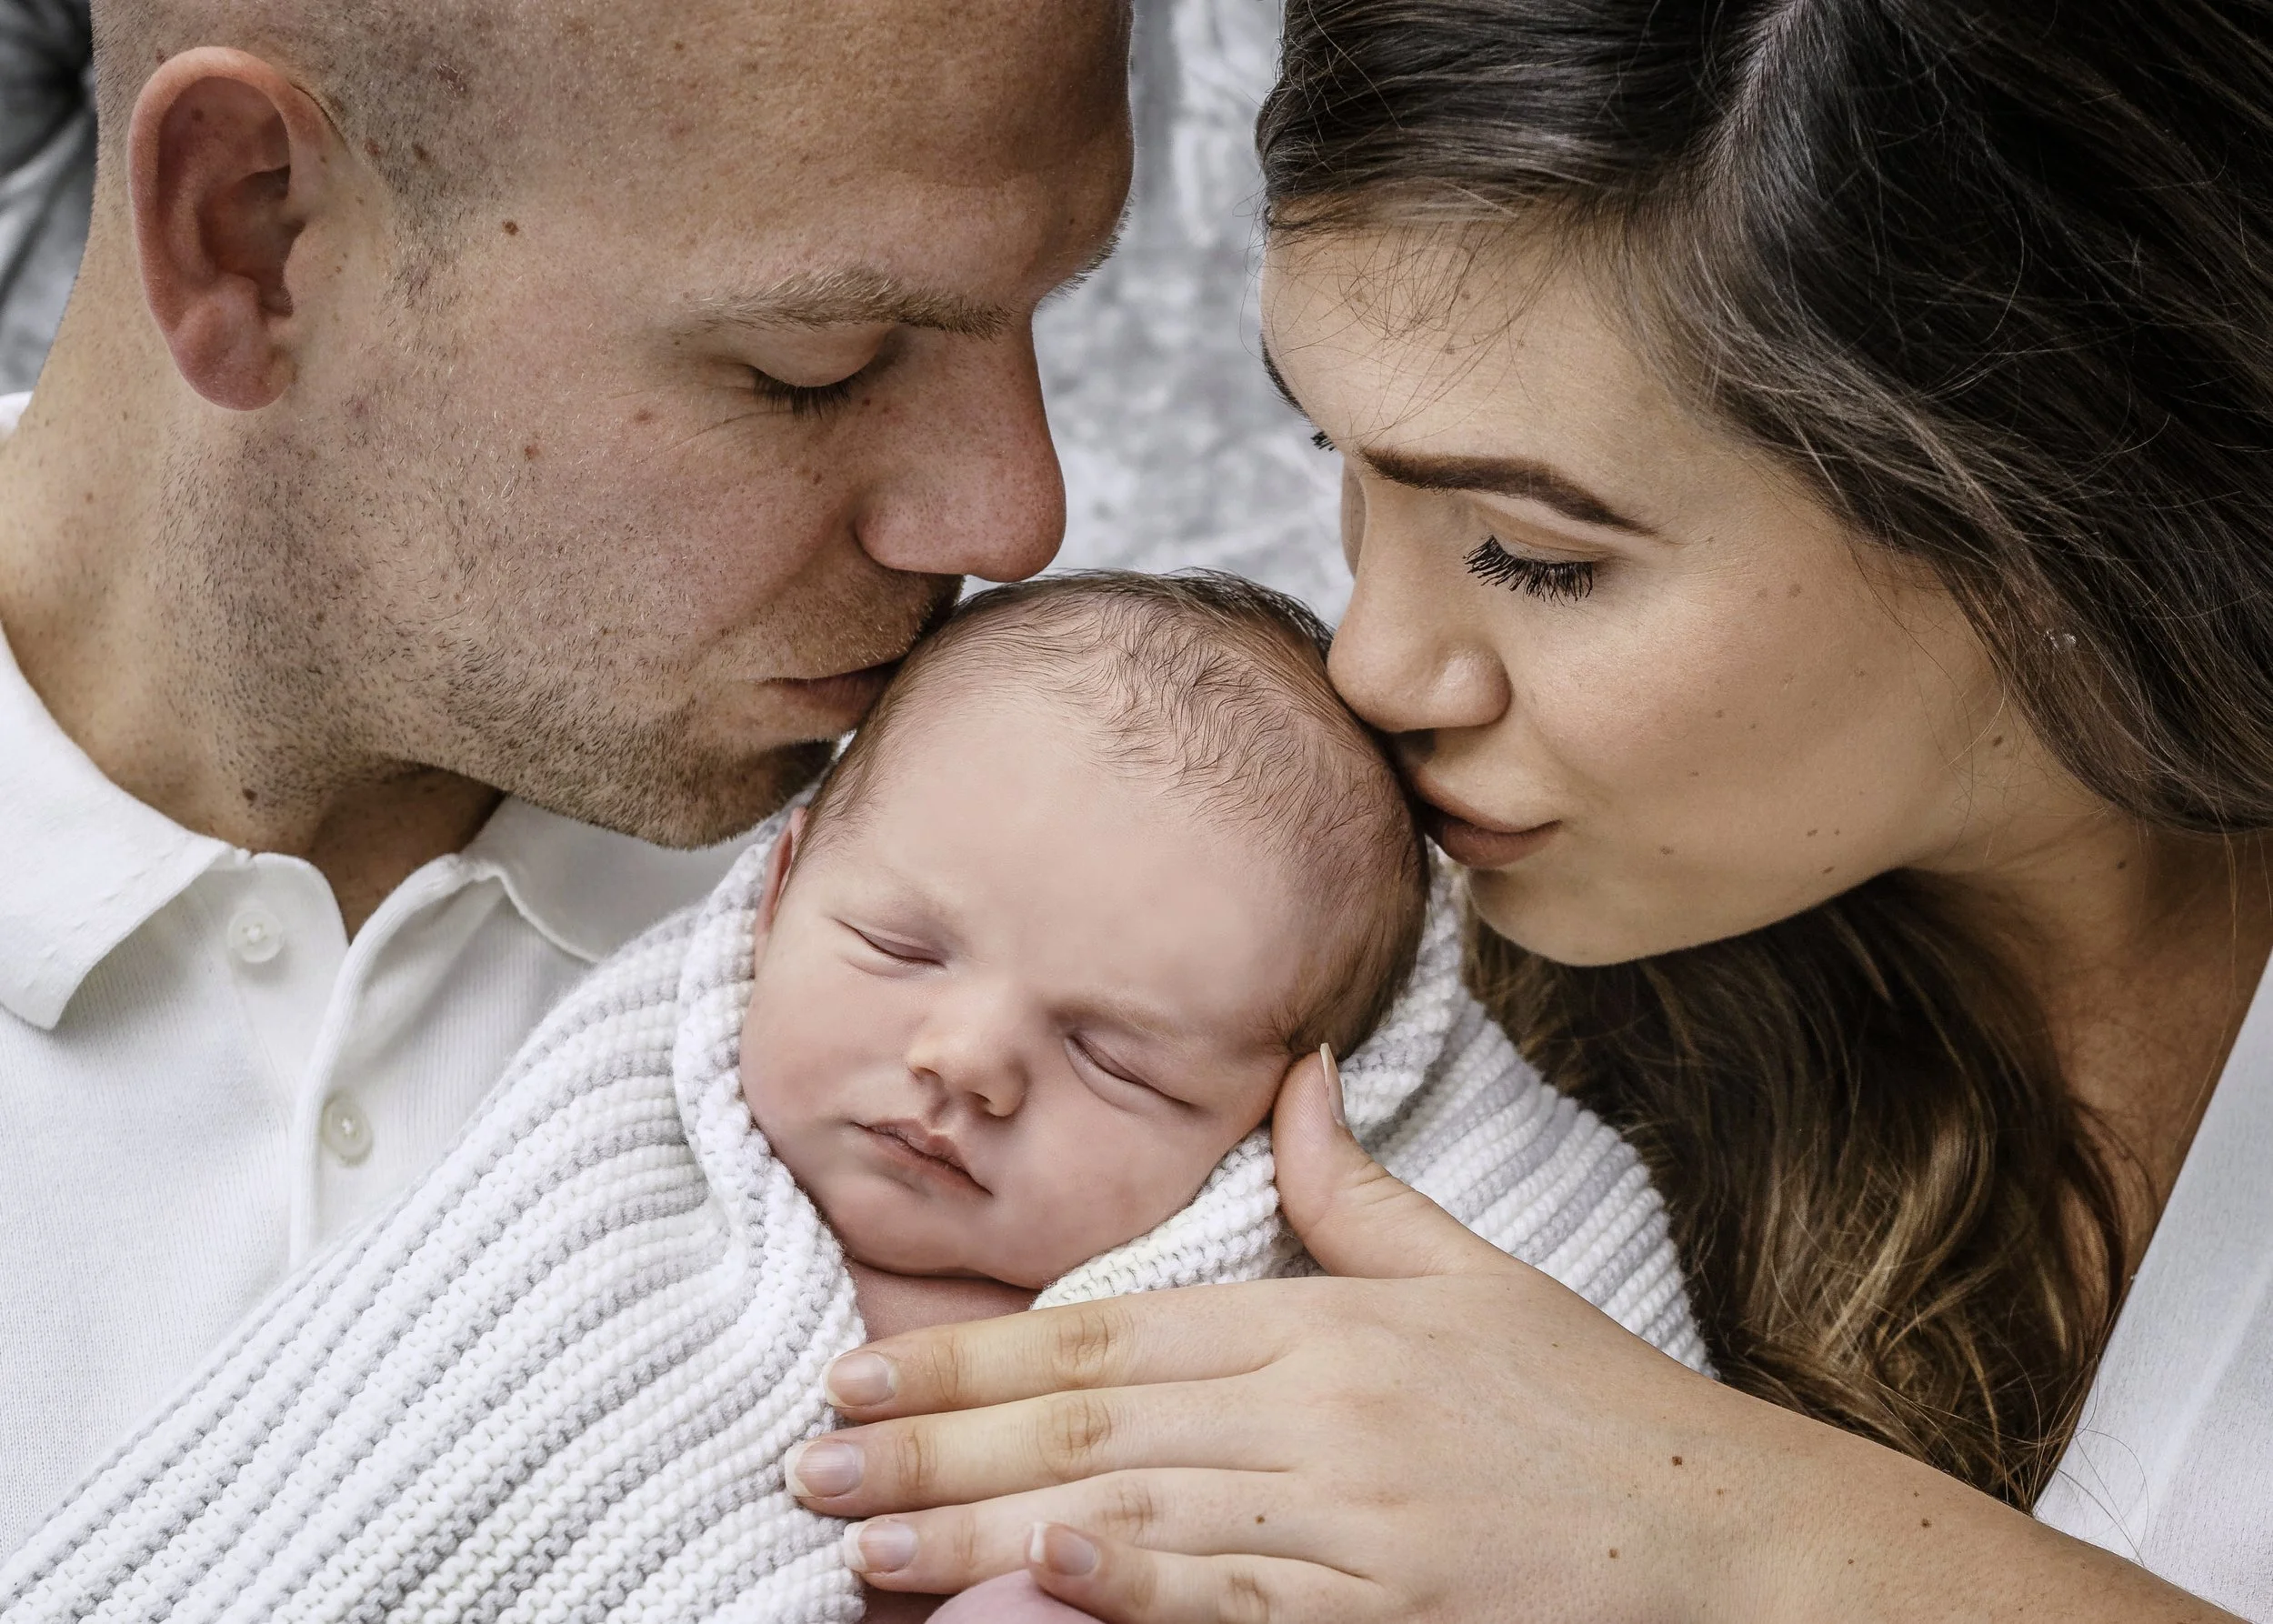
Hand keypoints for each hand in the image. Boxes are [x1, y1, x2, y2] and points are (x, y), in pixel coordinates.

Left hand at [795, 1057, 2242, 1622]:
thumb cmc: (1586, 1402)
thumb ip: (1354, 1186)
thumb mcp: (1471, 1271)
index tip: (864, 1368)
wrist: (1725, 1530)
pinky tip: (1035, 1592)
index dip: (975, 1352)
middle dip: (936, 1446)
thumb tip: (1294, 1071)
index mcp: (1324, 1322)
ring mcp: (1350, 1518)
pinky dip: (1133, 1595)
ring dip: (984, 1534)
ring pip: (1134, 1514)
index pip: (1110, 1333)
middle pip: (1091, 1423)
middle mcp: (1321, 1410)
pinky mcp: (1384, 1607)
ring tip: (864, 1549)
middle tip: (812, 1462)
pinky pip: (1240, 1603)